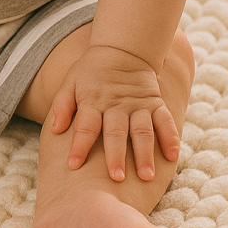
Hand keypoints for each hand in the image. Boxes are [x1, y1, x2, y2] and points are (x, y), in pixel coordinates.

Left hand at [50, 45, 179, 181]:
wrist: (122, 49)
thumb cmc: (91, 72)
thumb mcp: (70, 82)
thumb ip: (62, 105)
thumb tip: (55, 130)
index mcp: (93, 101)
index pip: (85, 126)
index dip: (79, 145)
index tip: (73, 165)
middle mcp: (116, 105)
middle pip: (115, 132)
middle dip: (115, 155)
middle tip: (116, 178)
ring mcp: (138, 105)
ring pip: (142, 131)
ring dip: (145, 154)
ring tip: (146, 176)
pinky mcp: (155, 103)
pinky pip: (165, 120)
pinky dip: (170, 137)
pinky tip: (172, 156)